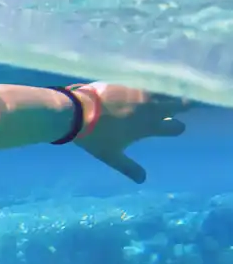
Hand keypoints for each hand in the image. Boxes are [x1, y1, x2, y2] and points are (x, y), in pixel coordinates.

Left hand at [73, 83, 191, 182]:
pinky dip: (148, 86)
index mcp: (147, 126)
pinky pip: (143, 83)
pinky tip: (145, 85)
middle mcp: (148, 108)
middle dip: (182, 106)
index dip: (177, 128)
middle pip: (175, 105)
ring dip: (166, 95)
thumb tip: (142, 180)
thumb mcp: (111, 156)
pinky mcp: (125, 83)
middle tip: (187, 105)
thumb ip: (128, 167)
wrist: (76, 111)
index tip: (176, 127)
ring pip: (161, 92)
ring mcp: (137, 93)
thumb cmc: (94, 137)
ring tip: (168, 95)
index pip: (175, 127)